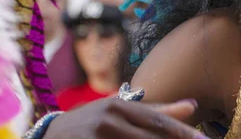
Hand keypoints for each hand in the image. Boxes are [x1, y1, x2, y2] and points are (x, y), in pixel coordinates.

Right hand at [43, 98, 208, 138]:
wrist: (48, 134)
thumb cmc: (92, 122)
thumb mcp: (122, 112)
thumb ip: (157, 111)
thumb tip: (193, 106)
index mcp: (120, 105)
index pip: (158, 121)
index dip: (183, 133)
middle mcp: (108, 119)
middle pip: (150, 138)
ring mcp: (94, 137)